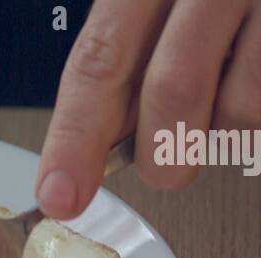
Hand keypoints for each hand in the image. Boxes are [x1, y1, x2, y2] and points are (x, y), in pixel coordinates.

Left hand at [37, 0, 259, 217]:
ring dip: (220, 130)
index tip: (60, 195)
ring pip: (237, 107)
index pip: (98, 64)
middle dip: (160, 151)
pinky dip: (253, 116)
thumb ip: (122, 70)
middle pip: (172, 89)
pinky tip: (248, 76)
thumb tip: (87, 152)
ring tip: (220, 93)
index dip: (74, 139)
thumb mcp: (148, 11)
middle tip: (161, 165)